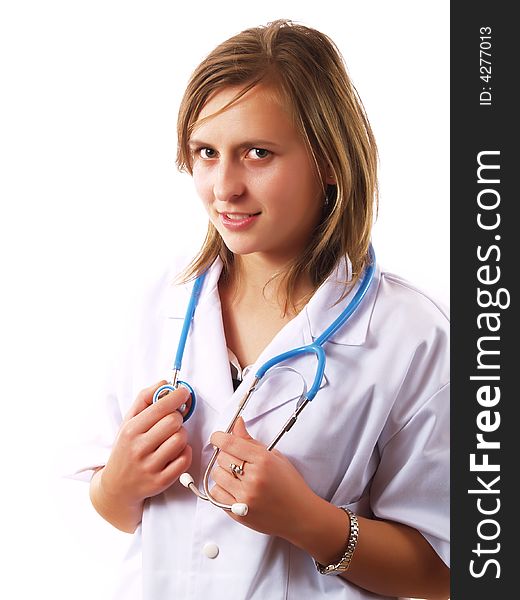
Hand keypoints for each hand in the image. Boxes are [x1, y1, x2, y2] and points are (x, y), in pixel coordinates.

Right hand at [100, 381, 192, 510]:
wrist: (116, 486)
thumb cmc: (127, 447)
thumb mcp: (129, 421)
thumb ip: (145, 398)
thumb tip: (165, 383)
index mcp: (131, 430)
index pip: (160, 407)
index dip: (177, 396)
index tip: (183, 393)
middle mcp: (138, 448)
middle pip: (174, 421)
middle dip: (177, 418)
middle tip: (171, 422)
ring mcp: (150, 467)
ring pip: (181, 439)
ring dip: (181, 435)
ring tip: (171, 438)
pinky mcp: (161, 482)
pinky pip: (185, 459)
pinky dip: (185, 453)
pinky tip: (175, 452)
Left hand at [209, 417, 317, 540]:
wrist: (300, 515)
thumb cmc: (290, 485)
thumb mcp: (274, 457)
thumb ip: (251, 441)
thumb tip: (236, 423)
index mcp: (263, 461)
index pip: (230, 443)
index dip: (219, 437)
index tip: (217, 437)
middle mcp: (253, 478)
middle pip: (221, 458)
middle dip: (226, 455)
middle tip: (237, 459)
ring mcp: (245, 497)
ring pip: (216, 475)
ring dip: (223, 472)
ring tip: (237, 475)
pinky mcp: (238, 513)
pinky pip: (216, 494)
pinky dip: (221, 489)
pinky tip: (234, 488)